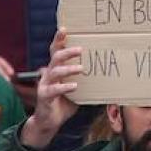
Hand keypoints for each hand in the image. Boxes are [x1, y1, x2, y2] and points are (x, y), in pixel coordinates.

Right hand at [19, 30, 81, 150]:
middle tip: (81, 49)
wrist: (49, 121)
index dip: (59, 39)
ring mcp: (45, 84)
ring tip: (81, 67)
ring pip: (55, 71)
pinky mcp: (44, 96)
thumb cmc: (64, 102)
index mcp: (56, 69)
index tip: (65, 29)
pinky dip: (64, 87)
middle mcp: (49, 73)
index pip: (56, 50)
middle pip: (55, 57)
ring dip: (68, 68)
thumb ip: (86, 79)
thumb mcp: (77, 88)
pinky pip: (53, 89)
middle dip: (67, 51)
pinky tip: (74, 86)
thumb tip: (106, 71)